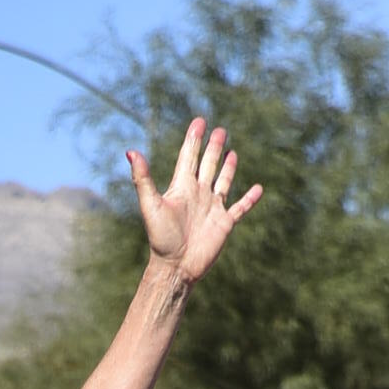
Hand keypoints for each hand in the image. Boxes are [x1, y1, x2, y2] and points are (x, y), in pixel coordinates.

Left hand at [127, 118, 261, 282]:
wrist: (175, 267)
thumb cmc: (161, 238)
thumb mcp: (150, 205)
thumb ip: (142, 178)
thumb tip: (130, 151)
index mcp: (182, 187)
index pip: (188, 157)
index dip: (194, 139)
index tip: (199, 121)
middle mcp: (198, 195)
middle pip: (207, 165)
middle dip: (213, 148)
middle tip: (220, 130)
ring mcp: (212, 208)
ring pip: (223, 182)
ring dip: (228, 167)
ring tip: (232, 152)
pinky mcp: (224, 223)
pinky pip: (240, 208)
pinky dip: (249, 199)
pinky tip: (258, 189)